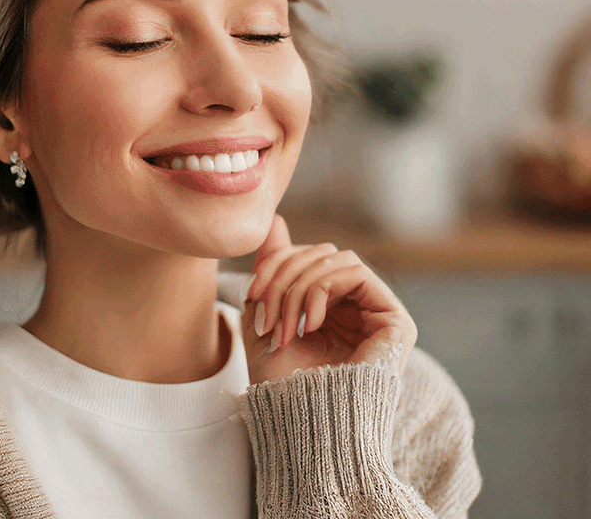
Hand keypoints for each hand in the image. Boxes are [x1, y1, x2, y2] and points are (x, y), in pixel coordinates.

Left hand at [241, 213, 416, 385]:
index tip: (252, 294)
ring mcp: (377, 313)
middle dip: (283, 275)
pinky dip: (324, 287)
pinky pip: (356, 273)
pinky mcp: (396, 322)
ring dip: (300, 285)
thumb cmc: (281, 383)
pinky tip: (311, 321)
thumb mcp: (265, 316)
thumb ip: (274, 268)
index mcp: (330, 306)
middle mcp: (357, 307)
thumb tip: (276, 220)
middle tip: (265, 313)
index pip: (306, 257)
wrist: (301, 427)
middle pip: (319, 253)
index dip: (275, 264)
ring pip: (335, 258)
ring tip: (287, 324)